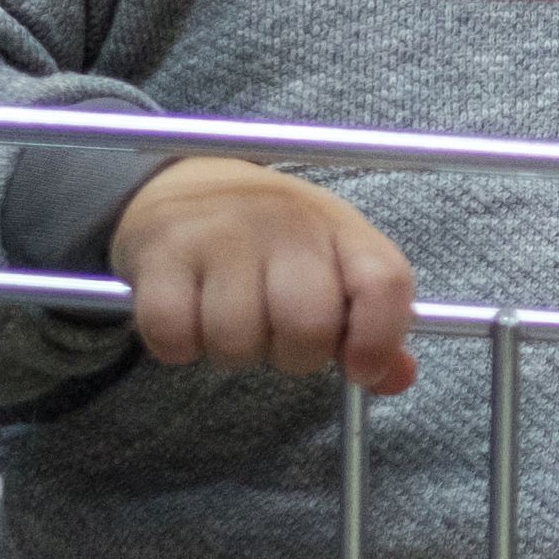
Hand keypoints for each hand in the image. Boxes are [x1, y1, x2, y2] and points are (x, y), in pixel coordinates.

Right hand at [109, 159, 420, 393]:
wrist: (185, 180)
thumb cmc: (272, 236)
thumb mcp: (333, 261)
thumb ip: (369, 322)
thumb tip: (396, 378)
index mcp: (341, 227)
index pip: (384, 283)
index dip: (379, 339)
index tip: (361, 368)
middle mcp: (287, 223)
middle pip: (309, 326)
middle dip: (294, 356)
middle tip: (277, 336)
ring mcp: (222, 234)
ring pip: (238, 341)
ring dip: (232, 352)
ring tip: (229, 320)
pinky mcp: (162, 251)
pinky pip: (174, 335)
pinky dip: (179, 345)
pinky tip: (187, 317)